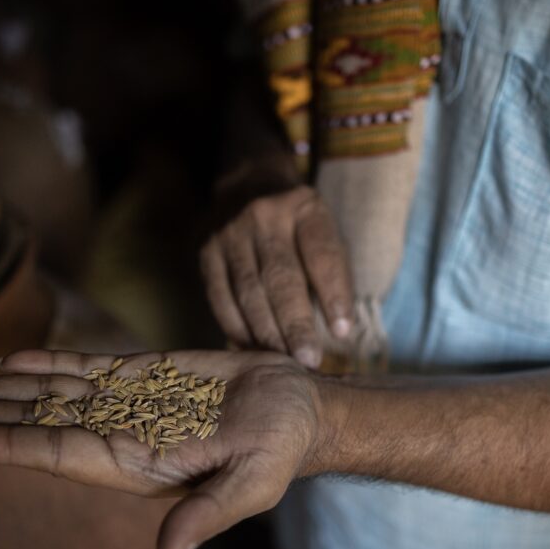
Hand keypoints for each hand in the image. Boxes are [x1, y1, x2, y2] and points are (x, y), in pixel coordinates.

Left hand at [0, 349, 327, 548]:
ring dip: (6, 390)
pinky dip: (50, 364)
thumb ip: (209, 511)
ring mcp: (132, 405)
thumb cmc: (283, 450)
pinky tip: (15, 361)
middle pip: (43, 424)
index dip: (11, 445)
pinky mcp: (147, 375)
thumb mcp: (254, 483)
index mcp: (140, 467)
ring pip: (57, 395)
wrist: (302, 409)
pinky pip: (88, 369)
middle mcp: (124, 437)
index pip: (62, 455)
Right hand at [200, 186, 353, 367]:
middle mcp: (264, 216)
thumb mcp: (324, 232)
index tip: (343, 332)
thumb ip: (333, 273)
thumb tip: (339, 332)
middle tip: (309, 361)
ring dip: (267, 333)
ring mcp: (230, 233)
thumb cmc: (298, 224)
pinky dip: (237, 328)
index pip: (322, 254)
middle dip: (295, 324)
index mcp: (304, 207)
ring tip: (283, 362)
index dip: (334, 295)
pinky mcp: (206, 252)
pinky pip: (220, 298)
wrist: (247, 186)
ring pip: (248, 292)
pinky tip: (252, 349)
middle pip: (281, 278)